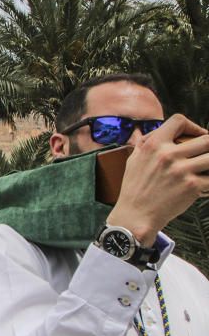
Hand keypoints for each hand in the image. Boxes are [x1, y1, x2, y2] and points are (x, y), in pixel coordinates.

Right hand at [106, 114, 208, 245]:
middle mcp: (169, 155)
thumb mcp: (134, 160)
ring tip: (204, 166)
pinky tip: (203, 183)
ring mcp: (182, 170)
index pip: (179, 121)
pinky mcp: (193, 186)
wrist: (136, 214)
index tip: (196, 135)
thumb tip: (153, 133)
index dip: (192, 126)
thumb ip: (145, 144)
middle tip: (206, 152)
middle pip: (206, 139)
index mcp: (154, 145)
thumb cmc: (134, 189)